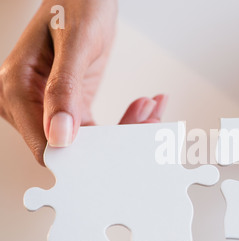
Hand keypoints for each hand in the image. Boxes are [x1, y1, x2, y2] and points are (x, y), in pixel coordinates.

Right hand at [0, 0, 166, 165]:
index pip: (45, 145)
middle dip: (115, 141)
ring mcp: (49, 106)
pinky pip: (98, 129)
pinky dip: (125, 122)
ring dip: (126, 130)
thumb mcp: (75, 43)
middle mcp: (28, 103)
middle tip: (149, 123)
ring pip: (90, 141)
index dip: (81, 157)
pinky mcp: (71, 106)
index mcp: (15, 89)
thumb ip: (64, 89)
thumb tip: (59, 135)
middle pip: (73, 147)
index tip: (118, 152)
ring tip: (153, 110)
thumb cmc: (76, 3)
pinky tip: (146, 108)